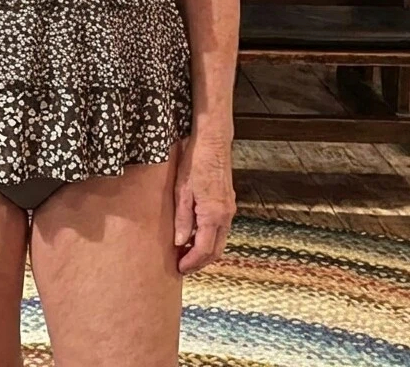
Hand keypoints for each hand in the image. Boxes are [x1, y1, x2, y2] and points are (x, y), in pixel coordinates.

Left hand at [173, 134, 235, 273]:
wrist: (214, 141)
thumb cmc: (196, 161)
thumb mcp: (182, 190)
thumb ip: (183, 219)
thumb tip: (180, 242)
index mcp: (214, 215)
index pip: (204, 250)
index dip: (192, 263)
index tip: (179, 269)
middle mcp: (226, 215)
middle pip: (216, 250)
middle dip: (200, 262)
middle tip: (182, 266)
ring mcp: (229, 208)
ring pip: (220, 240)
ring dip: (205, 250)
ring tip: (185, 252)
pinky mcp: (228, 201)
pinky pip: (221, 228)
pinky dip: (209, 237)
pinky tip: (195, 234)